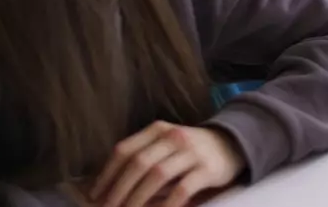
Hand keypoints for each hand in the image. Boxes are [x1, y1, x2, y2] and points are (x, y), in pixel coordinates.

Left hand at [89, 121, 243, 206]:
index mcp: (158, 129)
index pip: (124, 150)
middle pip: (138, 163)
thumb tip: (108, 187)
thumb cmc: (189, 150)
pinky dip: (166, 205)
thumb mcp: (166, 144)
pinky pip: (182, 189)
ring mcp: (192, 152)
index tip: (95, 195)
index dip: (106, 174)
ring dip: (137, 198)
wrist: (232, 143)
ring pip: (157, 175)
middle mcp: (174, 137)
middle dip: (118, 190)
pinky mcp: (208, 169)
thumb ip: (143, 157)